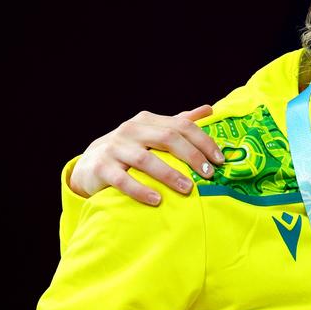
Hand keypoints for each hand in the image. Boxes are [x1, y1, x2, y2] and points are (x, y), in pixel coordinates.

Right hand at [68, 106, 223, 204]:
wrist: (90, 165)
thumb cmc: (130, 149)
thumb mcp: (152, 134)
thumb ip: (178, 123)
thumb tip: (208, 110)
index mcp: (147, 121)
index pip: (181, 126)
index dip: (203, 141)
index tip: (220, 159)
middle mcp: (130, 130)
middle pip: (167, 138)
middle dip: (192, 156)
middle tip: (209, 174)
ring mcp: (114, 148)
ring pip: (146, 160)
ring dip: (170, 175)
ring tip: (188, 189)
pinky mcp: (101, 168)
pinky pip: (123, 180)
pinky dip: (141, 190)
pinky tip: (157, 200)